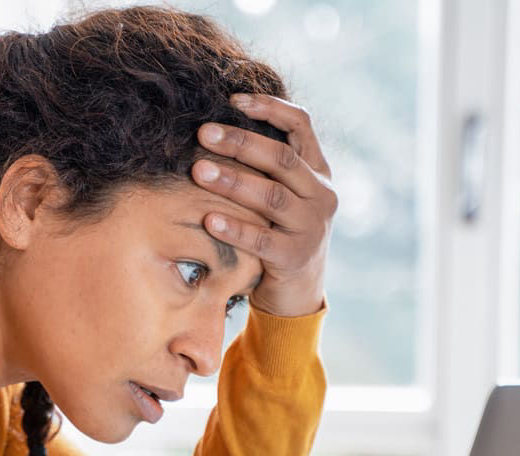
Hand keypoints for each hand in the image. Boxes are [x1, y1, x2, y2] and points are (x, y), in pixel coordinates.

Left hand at [192, 94, 336, 317]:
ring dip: (232, 181)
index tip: (233, 99)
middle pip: (281, 158)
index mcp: (318, 171)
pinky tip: (208, 219)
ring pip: (272, 196)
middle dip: (239, 142)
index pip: (301, 125)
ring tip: (198, 171)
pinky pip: (262, 239)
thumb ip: (265, 166)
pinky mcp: (295, 257)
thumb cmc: (278, 232)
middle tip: (202, 133)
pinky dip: (235, 228)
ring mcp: (311, 227)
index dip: (270, 108)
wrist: (298, 292)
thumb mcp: (283, 194)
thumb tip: (216, 126)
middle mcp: (321, 195)